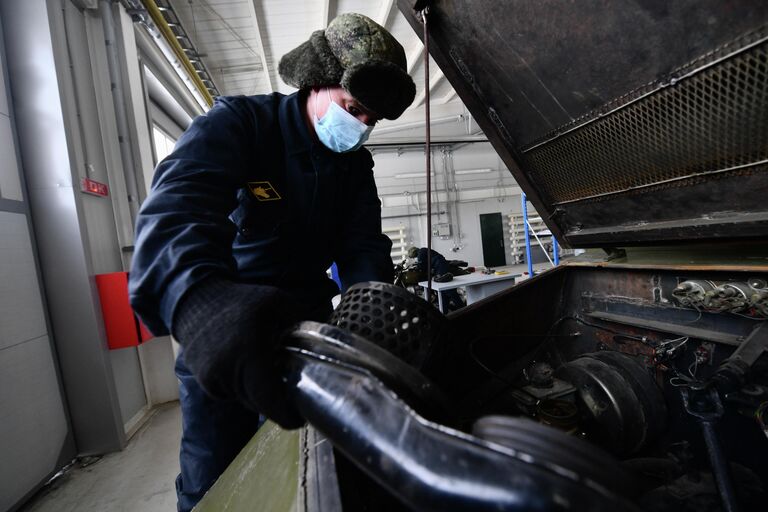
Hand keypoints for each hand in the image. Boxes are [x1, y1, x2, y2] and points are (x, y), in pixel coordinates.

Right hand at [173, 276, 304, 428]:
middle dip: (277, 401)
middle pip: (261, 404)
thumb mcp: (276, 300)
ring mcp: (212, 381)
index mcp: (248, 355)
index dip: (288, 416)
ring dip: (259, 392)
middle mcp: (227, 374)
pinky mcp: (204, 383)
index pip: (269, 402)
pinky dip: (243, 386)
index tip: (301, 416)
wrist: (194, 301)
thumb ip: (301, 320)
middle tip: (292, 387)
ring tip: (267, 369)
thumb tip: (324, 338)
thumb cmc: (240, 300)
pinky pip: (232, 394)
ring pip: (247, 401)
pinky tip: (246, 365)